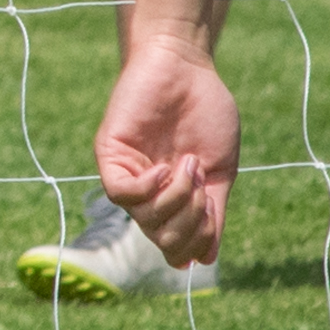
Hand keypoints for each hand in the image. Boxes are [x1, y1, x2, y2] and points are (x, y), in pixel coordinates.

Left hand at [95, 30, 242, 268]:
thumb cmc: (206, 112)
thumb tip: (205, 261)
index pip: (176, 247)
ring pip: (144, 220)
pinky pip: (120, 194)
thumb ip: (212, 213)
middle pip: (162, 239)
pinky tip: (163, 169)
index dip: (197, 243)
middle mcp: (149, 192)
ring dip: (176, 199)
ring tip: (187, 164)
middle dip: (191, 222)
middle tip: (202, 185)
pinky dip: (147, 189)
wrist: (187, 68)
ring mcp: (129, 174)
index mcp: (174, 199)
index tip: (213, 214)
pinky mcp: (110, 154)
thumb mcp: (219, 170)